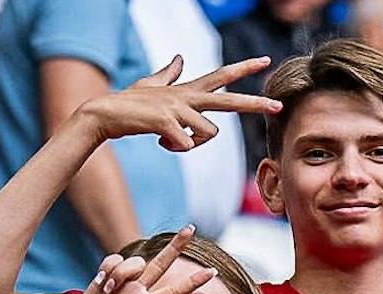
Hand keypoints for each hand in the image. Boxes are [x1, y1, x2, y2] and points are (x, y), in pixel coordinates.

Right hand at [64, 228, 213, 293]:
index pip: (175, 291)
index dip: (193, 281)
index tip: (213, 271)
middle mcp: (137, 292)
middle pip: (161, 263)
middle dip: (176, 246)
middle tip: (191, 228)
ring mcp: (121, 284)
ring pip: (135, 262)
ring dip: (124, 271)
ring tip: (109, 289)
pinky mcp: (102, 277)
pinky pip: (113, 260)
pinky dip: (110, 268)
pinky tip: (102, 283)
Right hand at [75, 55, 281, 151]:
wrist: (105, 114)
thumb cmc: (130, 104)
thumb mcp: (152, 84)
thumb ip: (169, 73)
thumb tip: (180, 57)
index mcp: (187, 90)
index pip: (222, 76)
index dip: (243, 68)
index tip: (265, 60)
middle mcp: (186, 96)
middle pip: (228, 100)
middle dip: (254, 104)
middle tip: (278, 106)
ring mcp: (177, 108)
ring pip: (208, 133)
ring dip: (193, 143)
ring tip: (169, 139)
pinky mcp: (166, 122)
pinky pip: (185, 144)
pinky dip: (174, 148)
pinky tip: (159, 141)